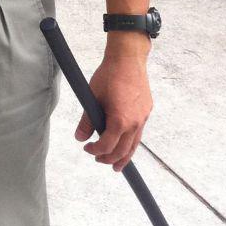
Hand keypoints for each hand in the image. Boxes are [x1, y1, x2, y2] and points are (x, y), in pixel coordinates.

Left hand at [75, 39, 152, 171]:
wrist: (128, 59)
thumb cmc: (108, 75)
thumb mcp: (92, 98)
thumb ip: (86, 120)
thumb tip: (79, 138)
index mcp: (120, 120)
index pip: (107, 146)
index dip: (95, 151)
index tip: (87, 149)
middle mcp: (135, 122)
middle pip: (123, 151)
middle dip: (110, 159)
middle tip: (99, 160)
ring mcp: (143, 117)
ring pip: (134, 144)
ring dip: (124, 156)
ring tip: (117, 166)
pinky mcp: (146, 111)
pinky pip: (139, 133)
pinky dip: (131, 142)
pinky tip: (125, 143)